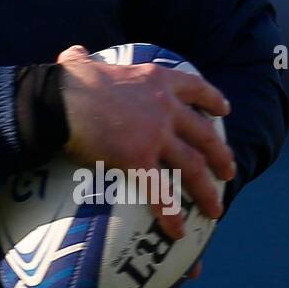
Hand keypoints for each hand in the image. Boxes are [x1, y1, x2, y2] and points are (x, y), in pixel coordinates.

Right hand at [55, 44, 235, 241]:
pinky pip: (160, 192)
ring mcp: (155, 134)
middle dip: (221, 155)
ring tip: (215, 209)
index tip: (224, 111)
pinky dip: (171, 213)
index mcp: (155, 80)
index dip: (213, 101)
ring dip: (207, 190)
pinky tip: (178, 231)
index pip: (195, 88)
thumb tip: (74, 56)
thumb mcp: (81, 62)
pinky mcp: (138, 159)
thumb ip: (84, 60)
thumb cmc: (66, 81)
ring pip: (193, 166)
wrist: (60, 100)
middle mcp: (164, 107)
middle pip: (204, 134)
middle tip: (229, 171)